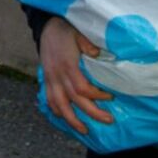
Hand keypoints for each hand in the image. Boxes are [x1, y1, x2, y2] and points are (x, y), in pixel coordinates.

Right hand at [39, 17, 113, 132]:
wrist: (46, 27)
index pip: (81, 88)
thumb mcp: (79, 33)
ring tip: (84, 130)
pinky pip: (49, 99)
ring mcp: (50, 79)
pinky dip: (56, 110)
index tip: (110, 97)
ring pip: (58, 104)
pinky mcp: (46, 80)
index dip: (96, 96)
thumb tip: (98, 54)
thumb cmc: (66, 30)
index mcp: (67, 65)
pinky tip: (65, 118)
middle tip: (108, 120)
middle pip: (73, 100)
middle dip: (91, 112)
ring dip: (71, 119)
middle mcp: (57, 75)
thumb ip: (88, 44)